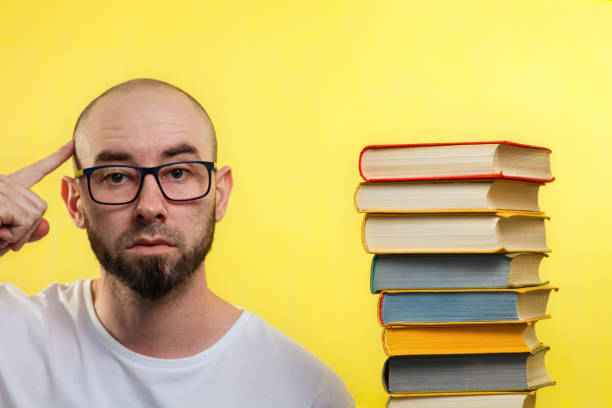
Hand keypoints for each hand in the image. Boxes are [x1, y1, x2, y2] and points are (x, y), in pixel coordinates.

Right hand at [0, 140, 74, 256]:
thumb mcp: (2, 237)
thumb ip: (24, 232)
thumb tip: (46, 226)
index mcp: (4, 187)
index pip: (35, 170)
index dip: (56, 158)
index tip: (72, 144)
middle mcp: (2, 182)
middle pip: (40, 207)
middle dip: (26, 230)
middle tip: (2, 238)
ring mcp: (0, 187)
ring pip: (35, 215)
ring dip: (17, 236)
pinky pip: (24, 222)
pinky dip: (12, 236)